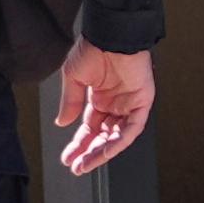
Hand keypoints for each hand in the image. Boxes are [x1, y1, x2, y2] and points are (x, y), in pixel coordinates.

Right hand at [55, 41, 154, 175]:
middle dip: (89, 153)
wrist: (110, 35)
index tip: (67, 158)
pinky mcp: (141, 102)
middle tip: (77, 167)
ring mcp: (128, 104)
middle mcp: (114, 104)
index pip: (89, 128)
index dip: (78, 144)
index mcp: (99, 98)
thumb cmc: (93, 49)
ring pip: (117, 136)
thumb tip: (62, 123)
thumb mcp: (73, 79)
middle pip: (102, 136)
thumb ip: (70, 103)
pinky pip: (133, 127)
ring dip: (103, 151)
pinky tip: (106, 149)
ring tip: (88, 163)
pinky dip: (120, 140)